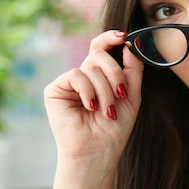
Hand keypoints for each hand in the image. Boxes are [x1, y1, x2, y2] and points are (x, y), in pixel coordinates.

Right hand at [44, 30, 143, 171]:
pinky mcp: (55, 89)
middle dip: (115, 73)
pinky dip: (88, 90)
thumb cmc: (114, 130)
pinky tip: (90, 107)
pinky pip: (76, 74)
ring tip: (106, 111)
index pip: (102, 49)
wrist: (98, 153)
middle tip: (121, 94)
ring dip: (105, 90)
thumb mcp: (131, 95)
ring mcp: (69, 83)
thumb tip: (130, 43)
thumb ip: (132, 68)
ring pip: (91, 66)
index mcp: (99, 77)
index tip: (124, 35)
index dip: (111, 38)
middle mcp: (83, 77)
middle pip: (99, 55)